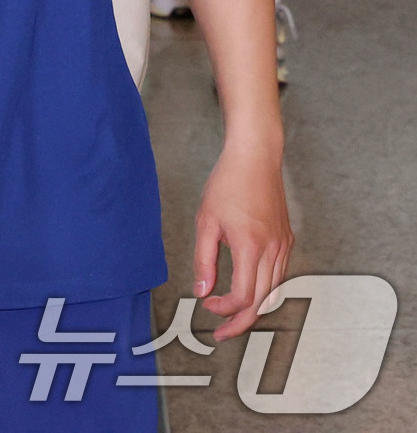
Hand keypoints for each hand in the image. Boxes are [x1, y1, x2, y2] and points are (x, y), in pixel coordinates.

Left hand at [194, 142, 292, 341]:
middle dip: (241, 321)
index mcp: (251, 247)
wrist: (255, 156)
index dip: (225, 309)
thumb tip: (201, 291)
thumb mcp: (206, 220)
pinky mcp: (287, 239)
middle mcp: (273, 250)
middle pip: (262, 302)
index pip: (243, 296)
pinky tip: (248, 287)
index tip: (207, 305)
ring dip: (254, 306)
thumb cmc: (228, 183)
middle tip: (222, 332)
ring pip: (273, 291)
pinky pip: (279, 274)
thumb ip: (204, 259)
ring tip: (232, 314)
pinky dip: (264, 288)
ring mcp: (284, 245)